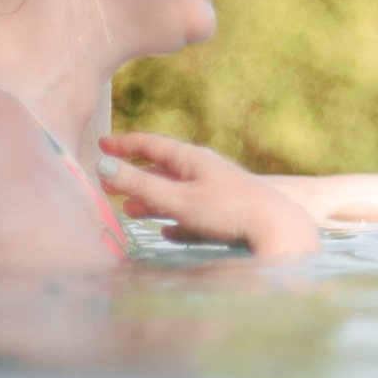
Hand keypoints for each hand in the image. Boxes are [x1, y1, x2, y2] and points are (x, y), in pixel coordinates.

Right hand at [98, 132, 321, 257]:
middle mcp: (205, 171)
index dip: (124, 145)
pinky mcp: (227, 216)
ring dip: (151, 200)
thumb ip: (140, 185)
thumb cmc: (226, 209)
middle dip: (135, 176)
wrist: (276, 228)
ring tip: (130, 210)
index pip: (151, 145)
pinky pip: (193, 215)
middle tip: (108, 183)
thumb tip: (103, 167)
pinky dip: (175, 220)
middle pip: (163, 169)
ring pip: (176, 193)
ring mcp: (218, 193)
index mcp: (192, 159)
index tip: (101, 145)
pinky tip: (168, 232)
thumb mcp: (177, 197)